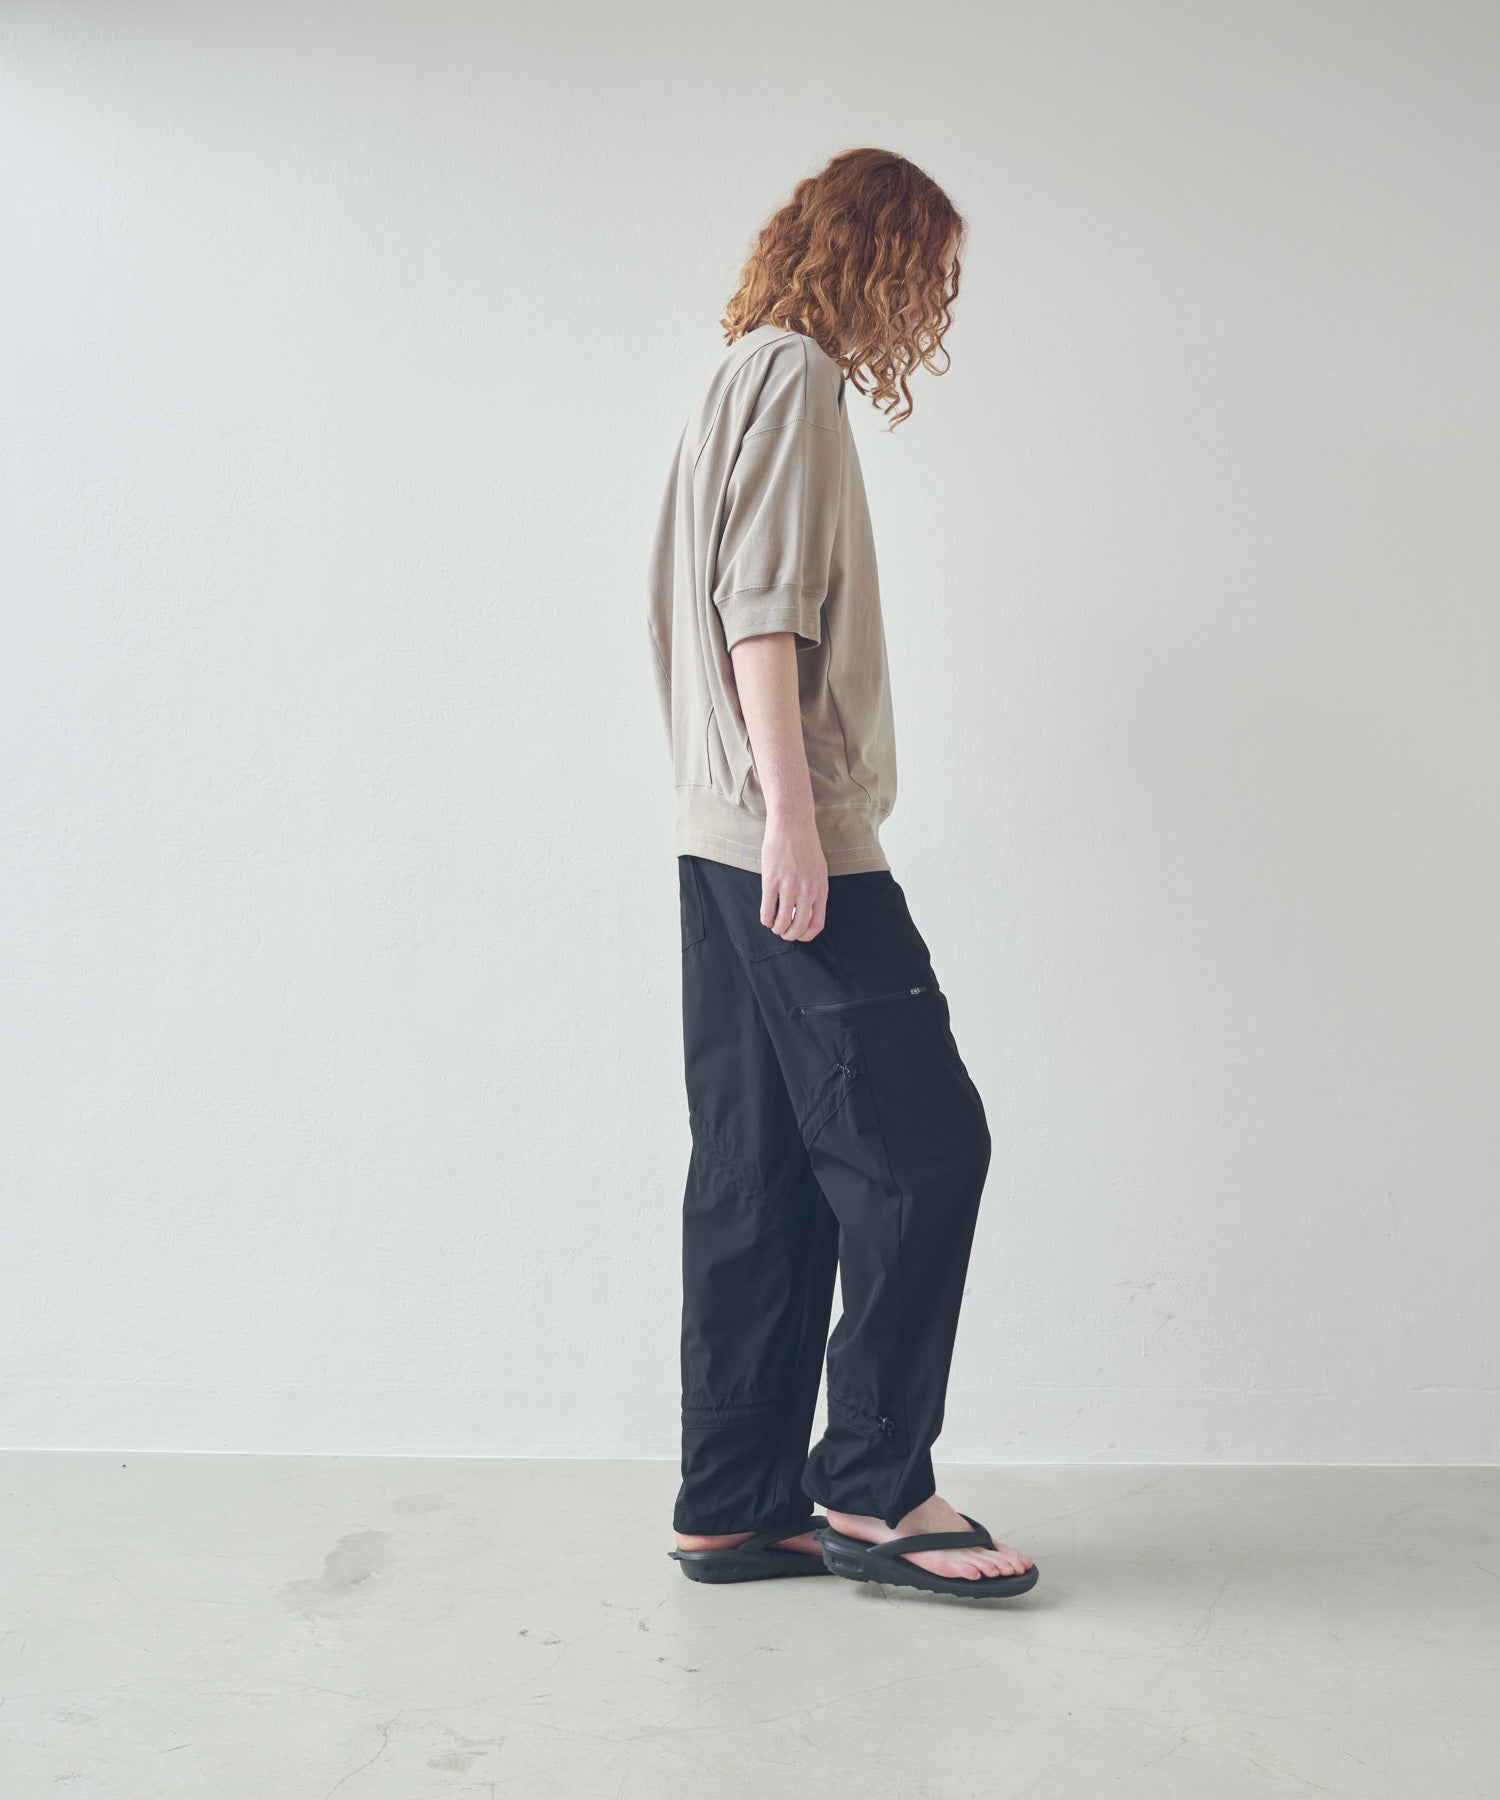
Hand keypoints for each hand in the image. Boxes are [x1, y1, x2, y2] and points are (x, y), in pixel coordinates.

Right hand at [759, 812, 827, 942]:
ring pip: (782, 922)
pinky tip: (766, 918)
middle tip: (784, 932)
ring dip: (777, 929)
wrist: (792, 824)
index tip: (799, 934)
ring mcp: (789, 886)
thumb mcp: (819, 869)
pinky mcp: (771, 881)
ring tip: (774, 926)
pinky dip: (766, 919)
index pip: (817, 923)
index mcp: (821, 888)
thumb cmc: (805, 845)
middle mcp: (807, 890)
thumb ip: (815, 890)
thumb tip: (807, 911)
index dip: (807, 935)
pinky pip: (767, 910)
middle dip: (790, 935)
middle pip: (799, 927)